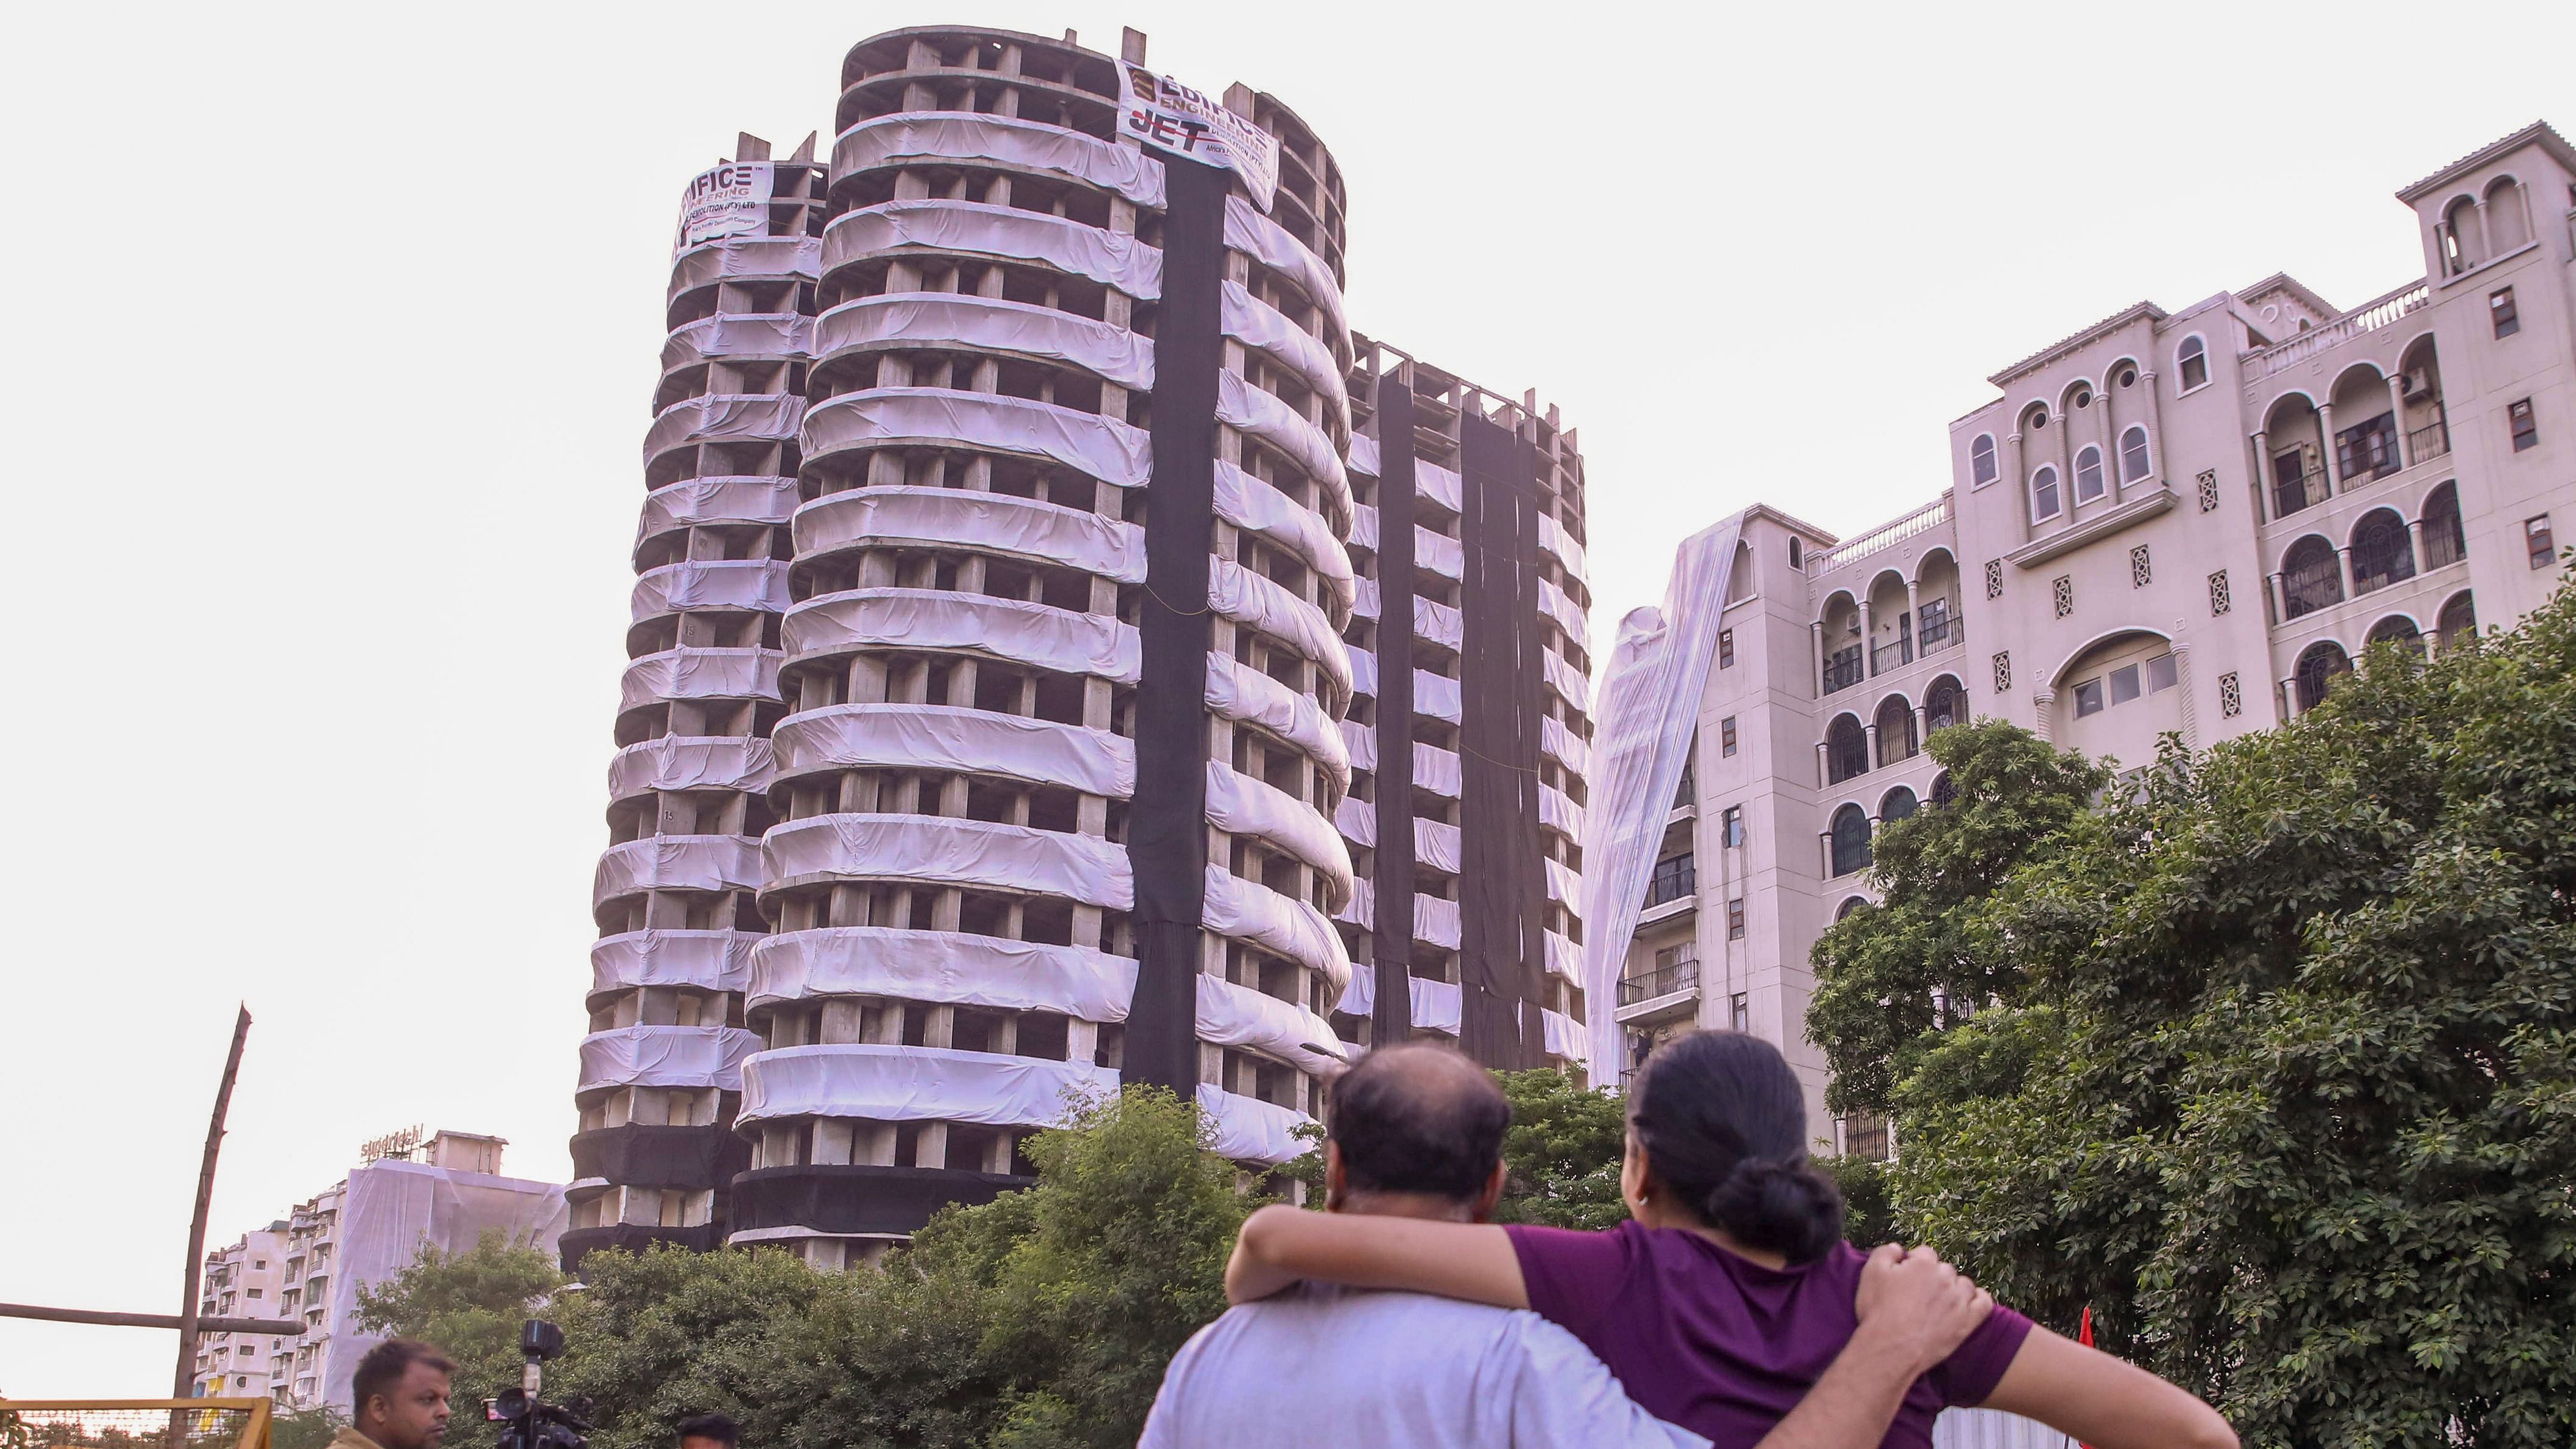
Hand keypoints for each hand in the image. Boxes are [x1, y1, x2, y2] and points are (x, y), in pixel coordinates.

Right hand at [1851, 1243, 1993, 1375]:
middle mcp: (1945, 1278)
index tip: (1906, 1275)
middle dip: (1933, 1277)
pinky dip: (1979, 1299)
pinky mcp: (1968, 1321)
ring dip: (1954, 1288)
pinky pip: (1984, 1303)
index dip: (1914, 1263)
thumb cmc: (1878, 1310)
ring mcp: (1959, 1300)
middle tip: (1919, 1293)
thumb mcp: (1870, 1273)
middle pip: (1944, 1269)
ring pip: (1964, 1284)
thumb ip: (1885, 1253)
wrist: (1892, 1347)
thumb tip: (1898, 1248)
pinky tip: (1970, 1302)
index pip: (1925, 1253)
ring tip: (1940, 1301)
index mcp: (1924, 1264)